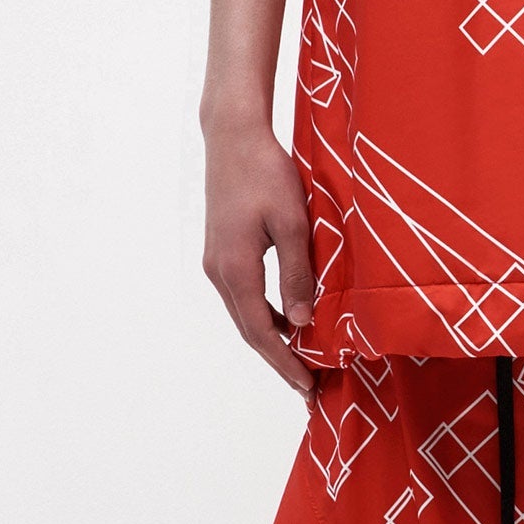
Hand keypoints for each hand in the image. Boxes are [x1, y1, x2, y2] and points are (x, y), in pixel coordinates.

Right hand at [204, 117, 319, 398]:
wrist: (233, 136)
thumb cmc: (267, 172)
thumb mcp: (293, 222)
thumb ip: (297, 273)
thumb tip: (302, 322)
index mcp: (236, 268)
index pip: (261, 331)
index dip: (285, 362)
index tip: (307, 386)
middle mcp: (219, 271)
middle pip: (249, 330)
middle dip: (278, 360)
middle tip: (307, 386)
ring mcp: (216, 261)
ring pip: (244, 313)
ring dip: (271, 339)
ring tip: (300, 360)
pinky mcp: (221, 250)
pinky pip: (243, 294)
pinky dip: (264, 314)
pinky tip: (286, 318)